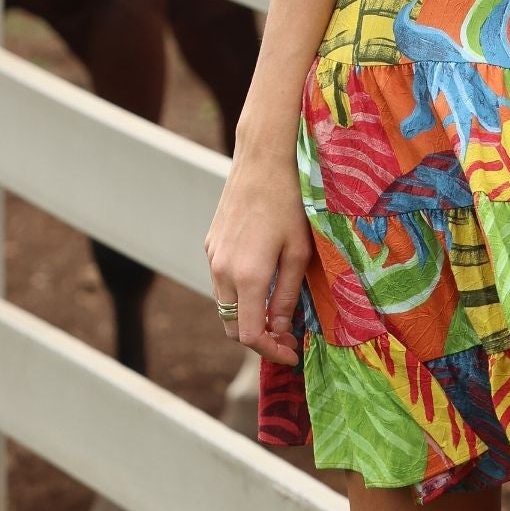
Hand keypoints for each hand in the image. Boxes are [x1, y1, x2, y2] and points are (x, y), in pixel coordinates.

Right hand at [204, 150, 310, 364]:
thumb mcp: (299, 251)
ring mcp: (212, 255)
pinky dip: (239, 293)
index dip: (270, 351)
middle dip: (258, 338)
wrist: (264, 157)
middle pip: (231, 326)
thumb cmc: (290, 201)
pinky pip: (221, 280)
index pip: (248, 335)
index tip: (292, 353)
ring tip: (279, 311)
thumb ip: (287, 295)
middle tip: (287, 337)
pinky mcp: (211, 242)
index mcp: (246, 276)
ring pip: (224, 304)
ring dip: (247, 315)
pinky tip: (263, 281)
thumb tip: (281, 330)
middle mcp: (221, 270)